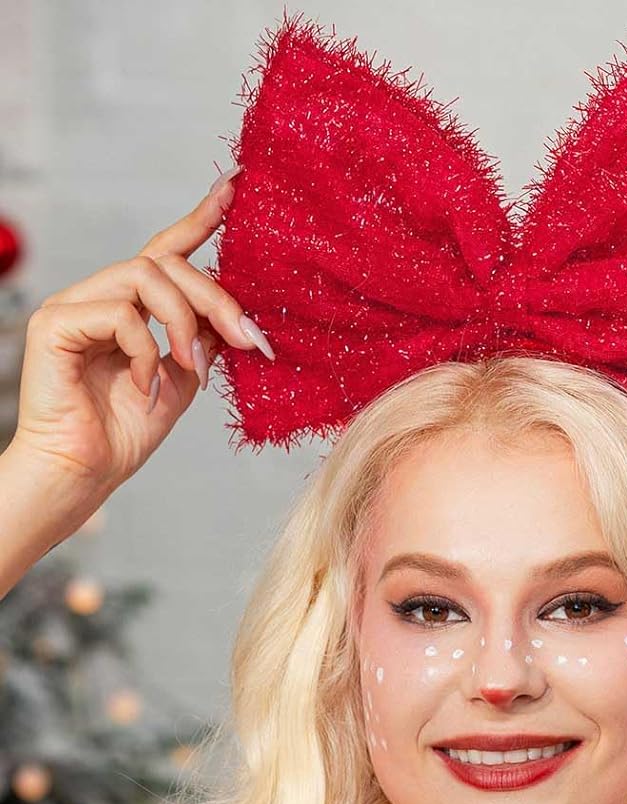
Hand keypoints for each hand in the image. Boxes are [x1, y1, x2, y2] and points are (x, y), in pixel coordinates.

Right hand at [10, 164, 271, 499]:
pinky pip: (119, 314)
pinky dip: (147, 351)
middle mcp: (102, 296)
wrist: (85, 472)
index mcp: (133, 307)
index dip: (202, 217)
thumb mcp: (184, 378)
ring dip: (184, 321)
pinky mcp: (55, 323)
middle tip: (250, 338)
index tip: (236, 187)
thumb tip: (238, 314)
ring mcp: (76, 306)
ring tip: (193, 366)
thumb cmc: (126, 431)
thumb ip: (205, 340)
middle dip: (216, 298)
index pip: (168, 249)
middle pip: (167, 262)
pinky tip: (147, 387)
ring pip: (145, 275)